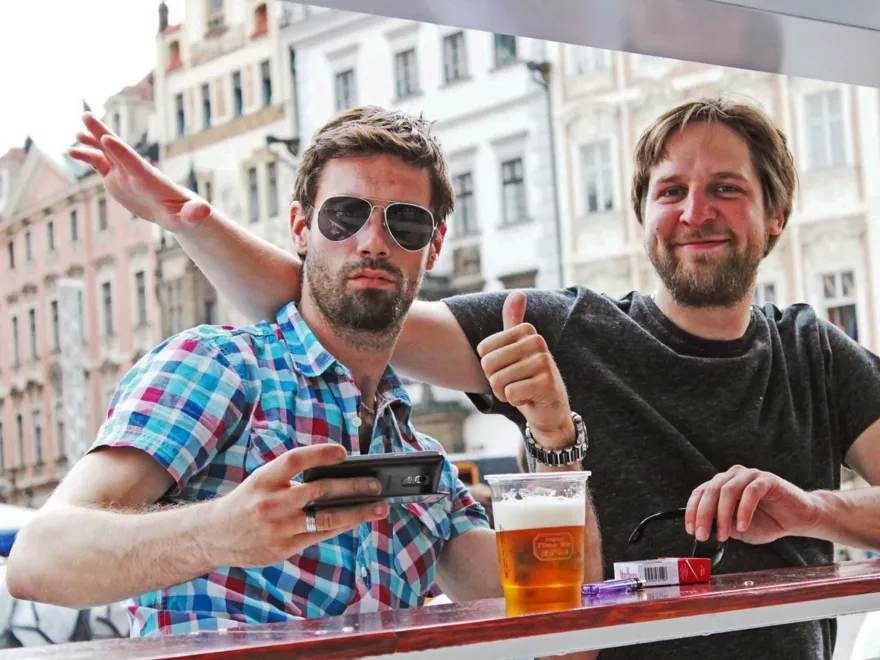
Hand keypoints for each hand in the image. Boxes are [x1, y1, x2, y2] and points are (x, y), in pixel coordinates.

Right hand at [67, 112, 210, 232]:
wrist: (176, 212)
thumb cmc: (184, 215)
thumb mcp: (189, 218)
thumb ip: (194, 213)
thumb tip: (205, 211)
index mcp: (150, 179)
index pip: (134, 163)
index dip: (121, 152)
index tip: (107, 138)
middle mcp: (135, 171)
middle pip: (116, 150)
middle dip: (102, 134)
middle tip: (86, 116)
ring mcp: (124, 173)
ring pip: (104, 153)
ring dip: (90, 141)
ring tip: (75, 131)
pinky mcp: (117, 179)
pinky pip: (99, 165)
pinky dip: (86, 157)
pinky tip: (71, 151)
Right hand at [208, 444, 388, 567]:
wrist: (215, 536)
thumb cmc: (248, 502)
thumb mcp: (262, 481)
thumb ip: (293, 478)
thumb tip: (338, 474)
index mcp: (264, 479)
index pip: (295, 460)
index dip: (319, 454)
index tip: (343, 453)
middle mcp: (270, 503)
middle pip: (319, 491)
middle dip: (353, 487)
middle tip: (376, 484)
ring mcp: (278, 529)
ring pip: (326, 518)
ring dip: (357, 512)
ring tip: (379, 506)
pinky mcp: (283, 549)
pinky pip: (319, 536)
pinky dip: (342, 527)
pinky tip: (358, 520)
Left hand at [476, 290, 573, 449]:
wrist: (550, 409)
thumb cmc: (528, 378)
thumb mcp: (517, 348)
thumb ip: (514, 321)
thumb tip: (518, 293)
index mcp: (527, 331)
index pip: (483, 349)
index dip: (489, 366)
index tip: (508, 368)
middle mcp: (538, 342)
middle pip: (489, 364)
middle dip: (495, 381)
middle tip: (514, 383)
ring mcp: (544, 362)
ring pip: (499, 380)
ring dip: (505, 393)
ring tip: (522, 391)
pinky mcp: (547, 384)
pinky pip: (510, 393)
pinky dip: (515, 401)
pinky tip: (530, 399)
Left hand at [685, 465, 820, 544]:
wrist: (799, 519)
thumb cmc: (768, 522)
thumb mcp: (738, 528)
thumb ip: (722, 524)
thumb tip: (705, 527)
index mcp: (722, 484)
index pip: (700, 493)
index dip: (692, 511)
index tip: (691, 530)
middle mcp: (733, 476)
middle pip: (710, 491)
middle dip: (703, 515)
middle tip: (703, 535)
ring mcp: (750, 475)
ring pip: (727, 491)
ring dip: (722, 515)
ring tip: (724, 535)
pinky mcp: (767, 479)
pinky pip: (750, 492)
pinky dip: (743, 511)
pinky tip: (742, 526)